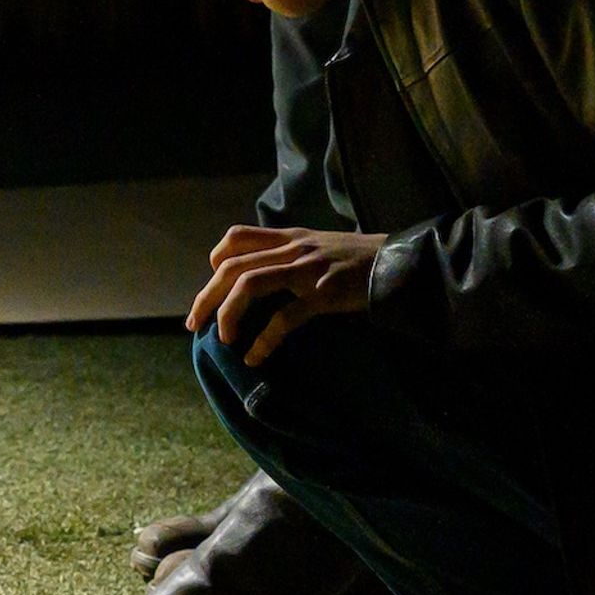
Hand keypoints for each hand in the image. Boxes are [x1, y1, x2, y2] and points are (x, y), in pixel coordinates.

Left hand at [189, 225, 386, 364]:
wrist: (400, 263)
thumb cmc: (362, 261)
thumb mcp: (323, 247)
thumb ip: (295, 253)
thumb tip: (269, 272)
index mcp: (290, 238)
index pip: (237, 237)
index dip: (217, 260)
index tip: (212, 283)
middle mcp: (293, 249)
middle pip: (232, 266)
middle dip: (206, 296)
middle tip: (194, 323)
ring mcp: (307, 270)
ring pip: (249, 284)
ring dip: (228, 313)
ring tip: (221, 338)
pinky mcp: (323, 294)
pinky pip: (284, 317)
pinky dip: (263, 340)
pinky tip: (255, 357)